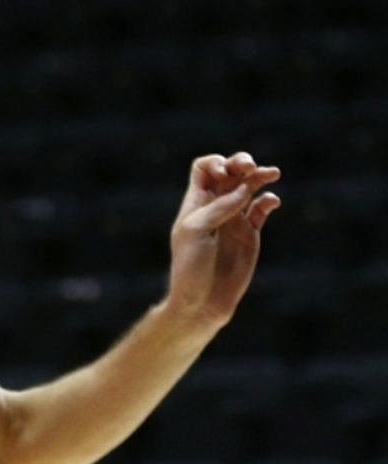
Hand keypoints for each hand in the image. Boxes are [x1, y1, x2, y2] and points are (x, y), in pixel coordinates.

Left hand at [165, 152, 281, 327]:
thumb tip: (245, 187)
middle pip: (230, 173)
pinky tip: (272, 201)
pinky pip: (261, 210)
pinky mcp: (250, 234)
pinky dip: (268, 201)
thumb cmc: (191, 266)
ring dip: (260, 177)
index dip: (216, 163)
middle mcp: (216, 207)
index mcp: (196, 203)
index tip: (223, 174)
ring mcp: (234, 219)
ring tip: (272, 173)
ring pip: (249, 188)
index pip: (204, 169)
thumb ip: (219, 207)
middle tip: (249, 165)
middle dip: (240, 163)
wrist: (202, 300)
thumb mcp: (196, 231)